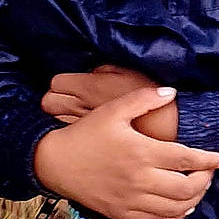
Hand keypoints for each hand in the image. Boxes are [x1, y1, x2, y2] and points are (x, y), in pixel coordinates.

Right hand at [33, 84, 218, 218]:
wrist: (54, 162)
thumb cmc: (86, 133)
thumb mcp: (113, 110)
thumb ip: (144, 99)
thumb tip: (172, 92)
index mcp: (141, 152)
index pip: (186, 160)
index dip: (210, 161)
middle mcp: (140, 180)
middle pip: (186, 189)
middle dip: (205, 181)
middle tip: (209, 171)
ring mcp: (131, 200)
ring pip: (175, 209)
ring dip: (193, 199)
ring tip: (198, 186)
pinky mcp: (122, 213)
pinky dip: (175, 216)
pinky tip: (181, 206)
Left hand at [43, 64, 177, 140]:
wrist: (168, 131)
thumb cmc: (151, 100)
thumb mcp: (129, 74)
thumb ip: (103, 72)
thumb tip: (91, 75)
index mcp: (89, 88)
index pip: (56, 83)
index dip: (63, 84)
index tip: (73, 86)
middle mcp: (81, 108)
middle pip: (49, 103)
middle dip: (57, 100)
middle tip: (71, 100)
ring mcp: (82, 130)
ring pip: (55, 122)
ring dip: (62, 117)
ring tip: (77, 117)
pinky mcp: (89, 146)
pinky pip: (68, 138)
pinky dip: (72, 135)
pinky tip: (85, 134)